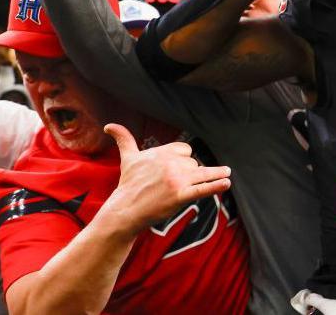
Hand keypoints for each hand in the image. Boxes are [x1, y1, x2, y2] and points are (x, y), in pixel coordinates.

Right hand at [100, 124, 230, 235]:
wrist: (125, 210)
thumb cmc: (128, 184)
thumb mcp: (128, 158)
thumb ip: (123, 139)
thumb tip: (108, 126)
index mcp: (161, 152)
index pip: (185, 150)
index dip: (184, 159)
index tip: (180, 167)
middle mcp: (170, 163)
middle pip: (193, 163)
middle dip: (190, 172)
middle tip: (177, 184)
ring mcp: (176, 179)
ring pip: (202, 173)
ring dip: (217, 173)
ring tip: (227, 173)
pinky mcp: (180, 196)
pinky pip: (203, 188)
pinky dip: (216, 185)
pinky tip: (227, 182)